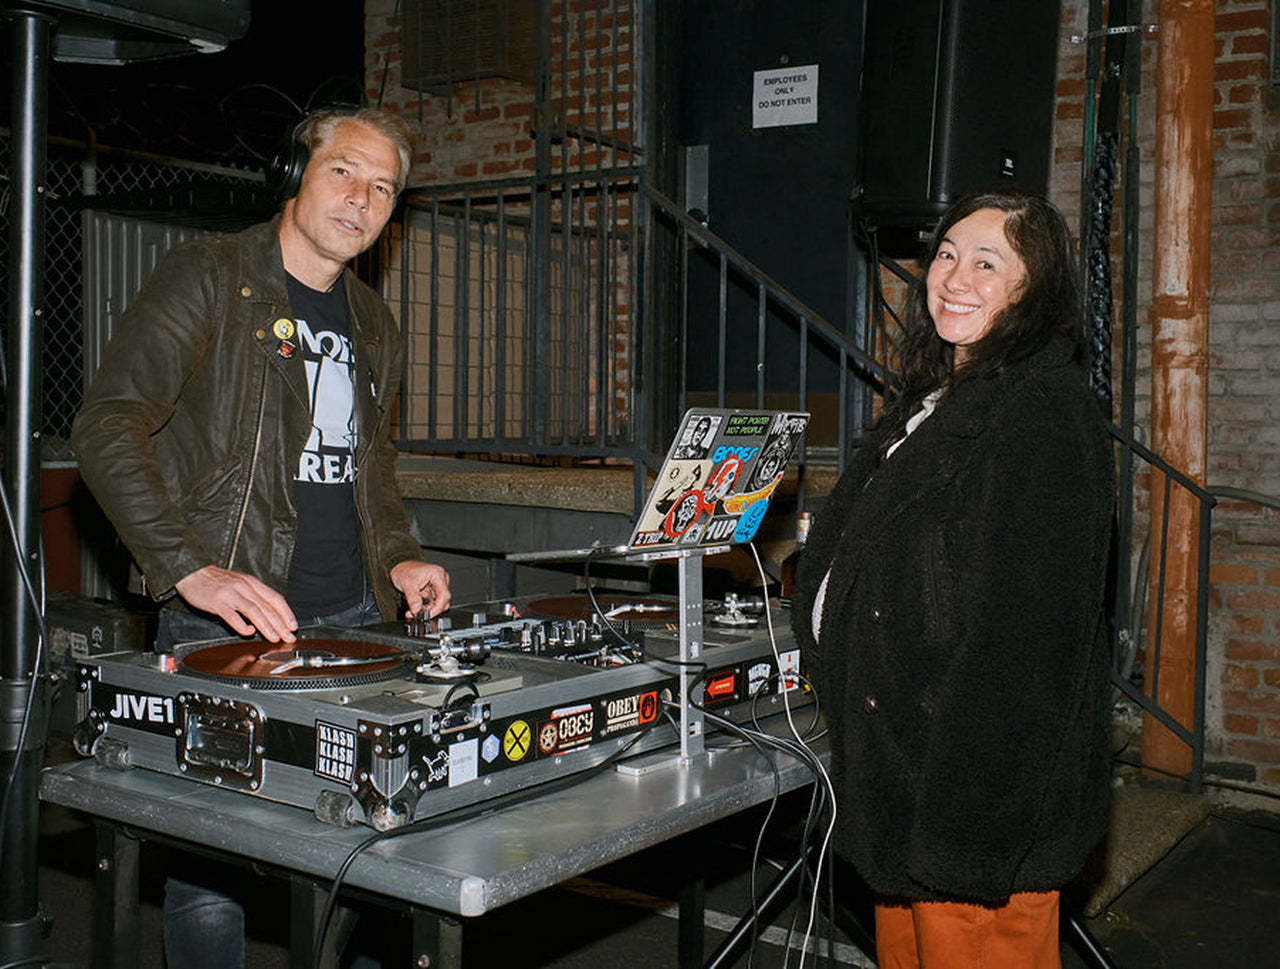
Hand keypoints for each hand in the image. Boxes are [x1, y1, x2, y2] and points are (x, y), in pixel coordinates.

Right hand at [174, 565, 297, 641]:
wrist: (193, 573)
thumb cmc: (217, 581)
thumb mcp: (240, 583)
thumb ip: (254, 596)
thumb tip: (270, 614)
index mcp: (252, 583)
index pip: (275, 598)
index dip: (286, 613)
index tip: (293, 625)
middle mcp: (244, 587)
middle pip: (267, 607)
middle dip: (280, 624)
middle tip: (288, 637)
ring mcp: (231, 594)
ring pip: (253, 611)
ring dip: (266, 626)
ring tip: (274, 637)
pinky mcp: (217, 602)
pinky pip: (232, 615)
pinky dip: (242, 625)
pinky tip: (248, 632)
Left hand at [390, 560, 450, 618]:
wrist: (400, 568)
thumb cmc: (404, 570)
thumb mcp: (407, 584)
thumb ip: (413, 598)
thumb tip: (417, 610)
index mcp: (437, 574)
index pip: (444, 595)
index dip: (438, 607)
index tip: (428, 615)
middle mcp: (441, 579)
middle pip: (443, 600)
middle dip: (431, 610)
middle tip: (418, 614)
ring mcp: (438, 586)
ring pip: (439, 603)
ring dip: (428, 610)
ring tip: (415, 612)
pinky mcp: (433, 591)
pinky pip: (433, 603)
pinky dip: (426, 608)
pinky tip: (417, 609)